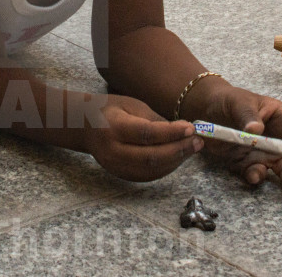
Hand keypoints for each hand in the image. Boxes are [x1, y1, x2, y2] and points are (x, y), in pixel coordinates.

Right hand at [84, 94, 202, 181]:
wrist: (84, 127)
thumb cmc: (109, 110)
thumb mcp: (131, 105)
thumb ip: (155, 119)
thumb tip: (183, 130)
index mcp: (113, 128)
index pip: (146, 133)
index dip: (171, 132)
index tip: (191, 127)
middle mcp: (113, 151)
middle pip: (151, 156)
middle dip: (179, 150)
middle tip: (198, 141)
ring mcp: (116, 166)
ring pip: (152, 170)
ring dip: (177, 160)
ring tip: (192, 148)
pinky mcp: (121, 175)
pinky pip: (149, 175)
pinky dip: (167, 167)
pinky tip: (178, 156)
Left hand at [194, 85, 281, 193]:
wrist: (205, 111)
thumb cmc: (228, 101)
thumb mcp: (238, 103)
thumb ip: (248, 116)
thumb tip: (256, 129)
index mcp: (281, 118)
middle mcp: (277, 138)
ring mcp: (264, 153)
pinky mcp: (248, 164)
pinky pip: (258, 174)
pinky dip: (258, 177)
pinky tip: (255, 176)